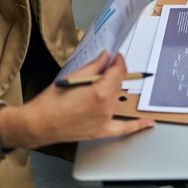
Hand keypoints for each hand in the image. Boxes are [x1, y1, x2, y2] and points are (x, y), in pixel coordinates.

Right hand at [0, 51, 154, 148]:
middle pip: (119, 85)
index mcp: (99, 92)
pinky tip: (149, 123)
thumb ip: (93, 67)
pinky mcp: (101, 131)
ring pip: (118, 100)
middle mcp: (106, 108)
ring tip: (108, 83)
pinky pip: (124, 129)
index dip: (119, 61)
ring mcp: (105, 121)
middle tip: (106, 67)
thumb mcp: (71, 78)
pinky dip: (138, 126)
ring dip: (115, 90)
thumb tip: (105, 57)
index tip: (116, 57)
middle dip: (114, 74)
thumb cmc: (49, 103)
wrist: (38, 125)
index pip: (118, 72)